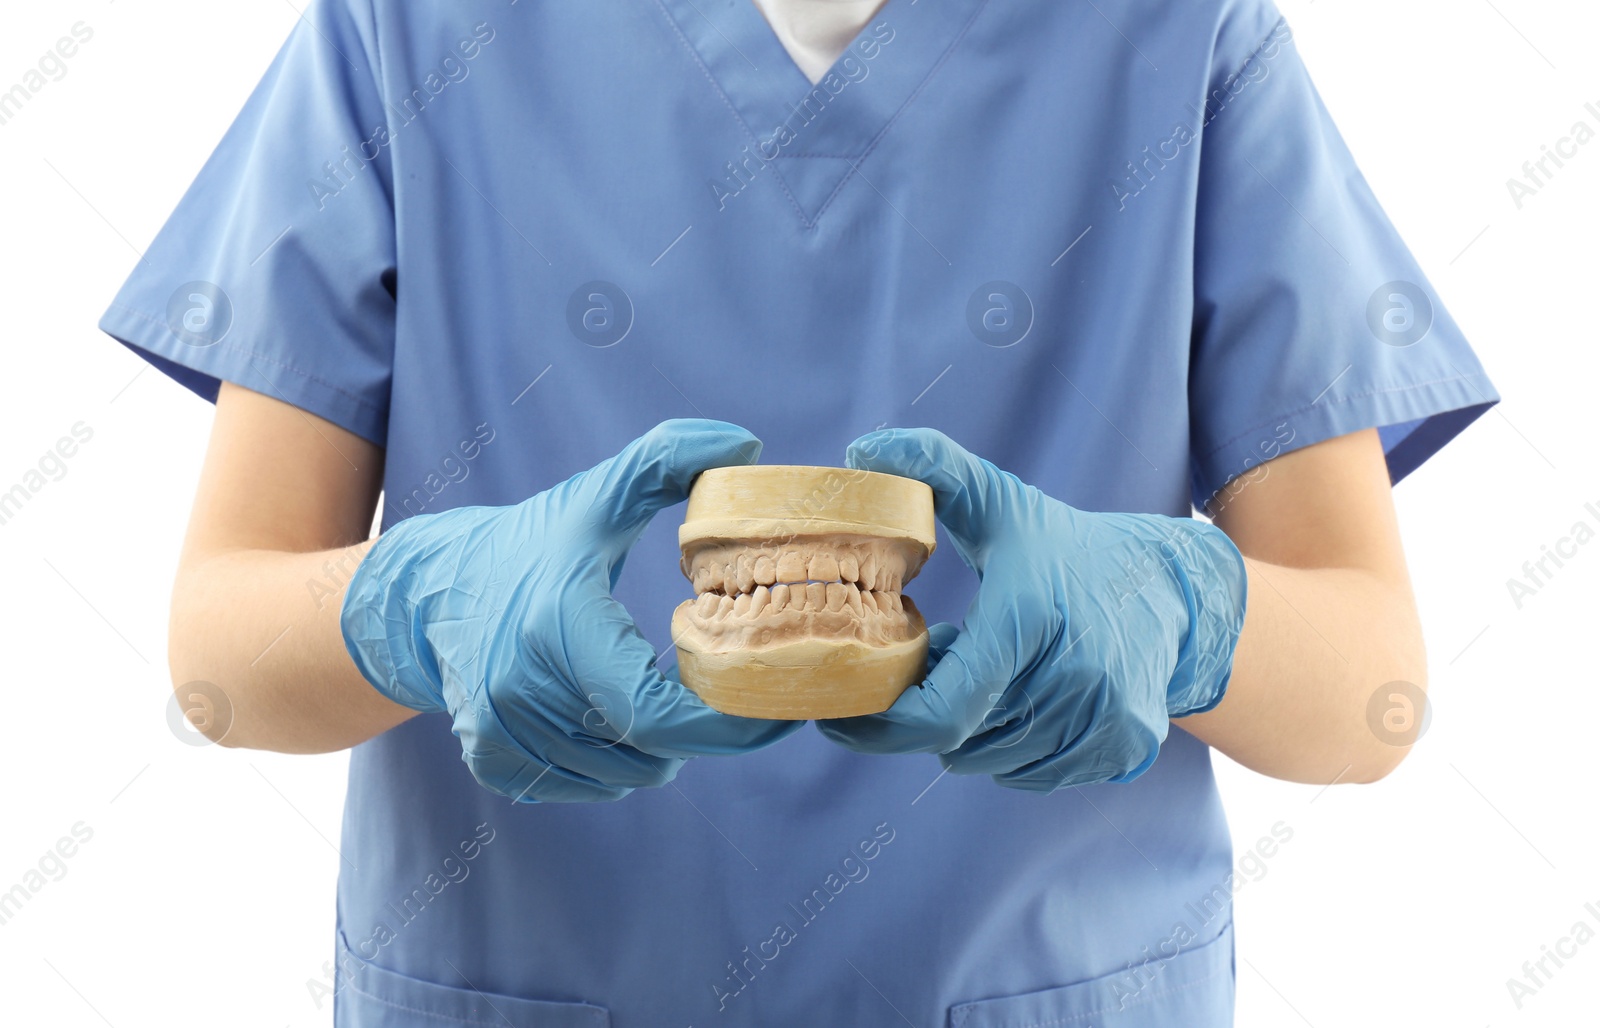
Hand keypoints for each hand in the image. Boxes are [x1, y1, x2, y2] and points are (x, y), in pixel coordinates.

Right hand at [340, 419, 801, 801]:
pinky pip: (590, 786)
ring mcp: (501, 734)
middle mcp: (521, 691)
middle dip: (703, 727)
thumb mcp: (597, 495)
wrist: (431, 590)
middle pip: (653, 751)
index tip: (778, 708)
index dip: (730, 725)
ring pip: (627, 774)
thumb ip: (668, 460)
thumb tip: (745, 444)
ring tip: (663, 690)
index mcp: (558, 628)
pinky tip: (616, 714)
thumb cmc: (529, 542)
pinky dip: (618, 761)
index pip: (661, 714)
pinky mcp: (493, 763)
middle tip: (726, 689)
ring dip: (660, 745)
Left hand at [816, 429, 1247, 790]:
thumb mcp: (1000, 503)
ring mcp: (1105, 720)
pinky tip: (1017, 697)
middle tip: (931, 668)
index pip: (942, 712)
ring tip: (981, 675)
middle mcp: (1075, 678)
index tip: (839, 715)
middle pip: (961, 742)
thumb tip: (864, 447)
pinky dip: (1012, 748)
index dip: (881, 727)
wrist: (1168, 587)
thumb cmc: (1067, 548)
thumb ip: (933, 469)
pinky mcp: (1123, 749)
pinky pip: (1034, 775)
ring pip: (993, 762)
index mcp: (1029, 621)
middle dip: (928, 713)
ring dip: (970, 731)